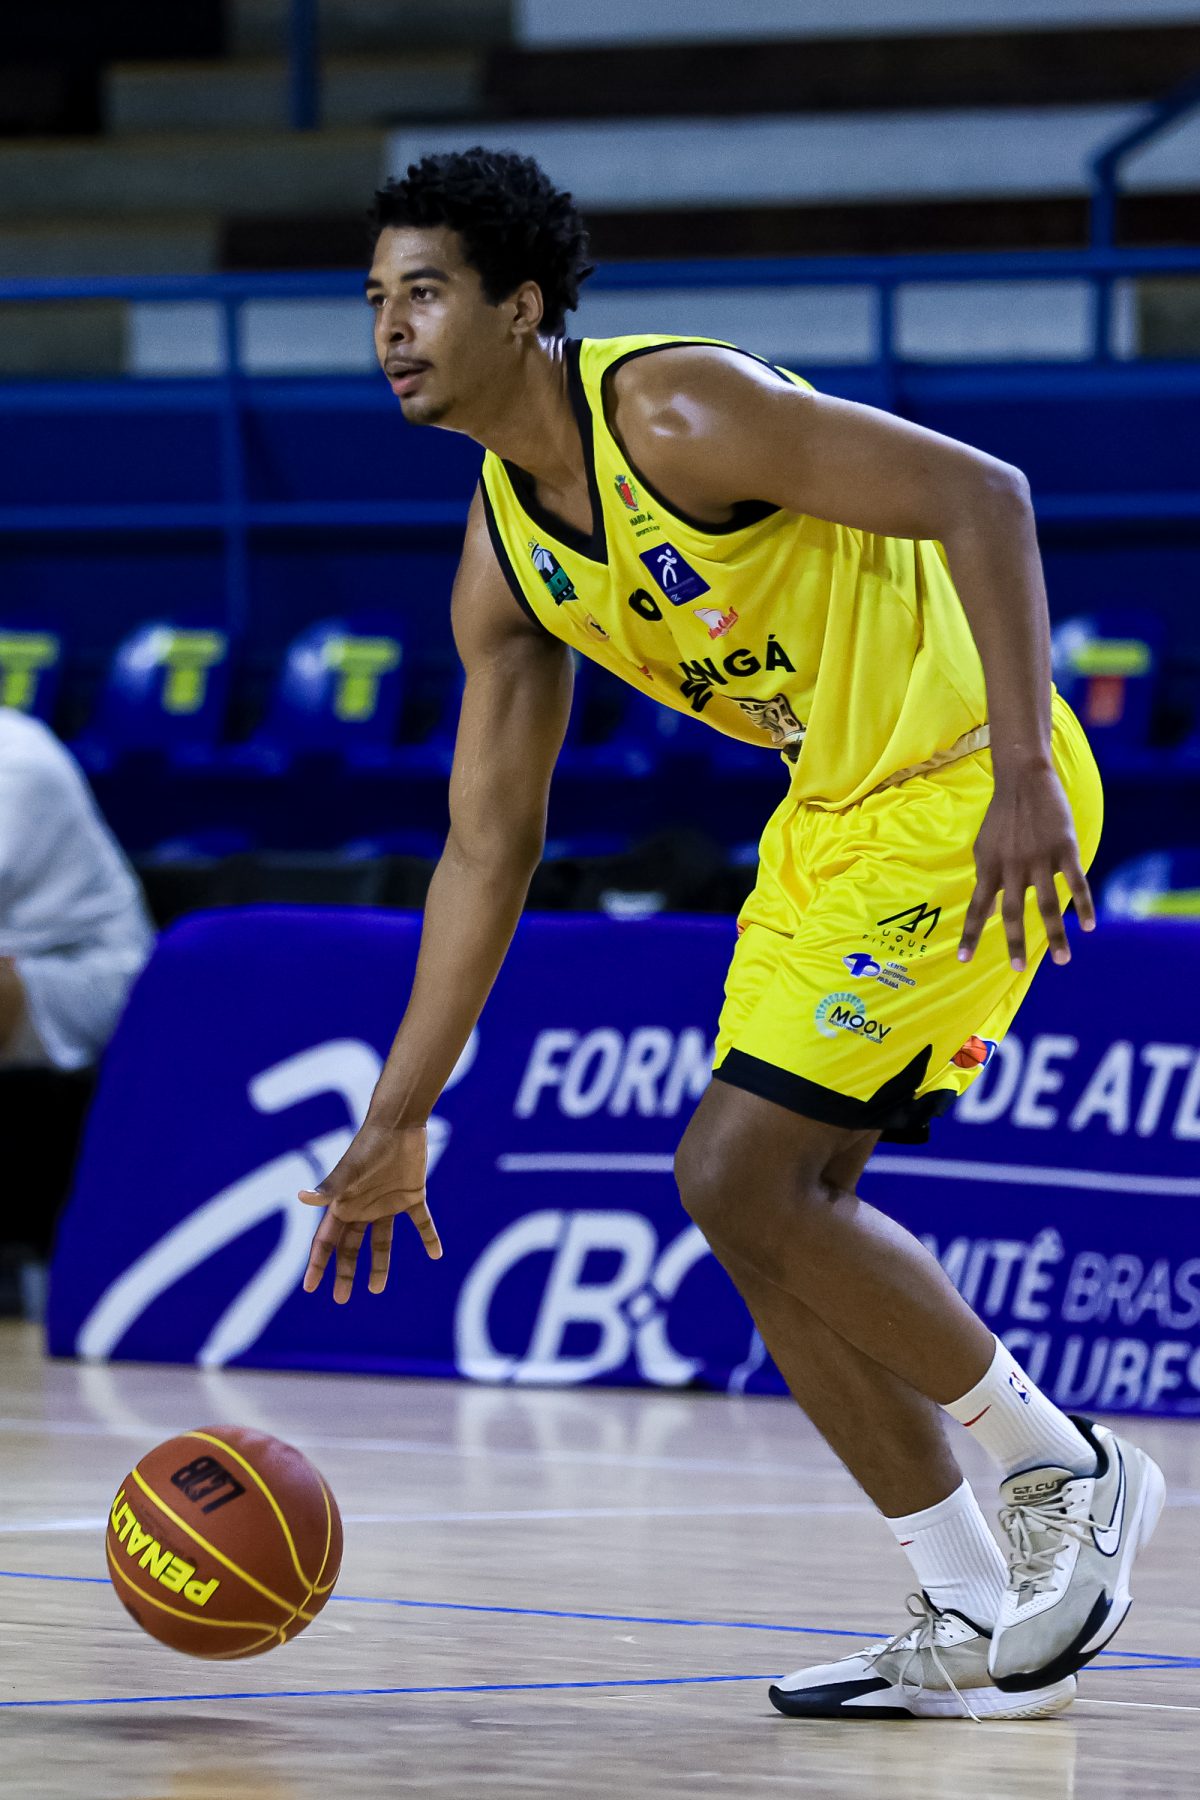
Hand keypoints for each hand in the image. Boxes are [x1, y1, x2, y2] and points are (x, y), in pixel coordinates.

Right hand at [299, 1120, 441, 1303]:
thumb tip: (302, 1197)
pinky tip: (436, 1253)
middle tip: (341, 1299)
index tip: (310, 1288)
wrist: (399, 1123)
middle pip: (351, 1247)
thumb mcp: (350, 1170)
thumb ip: (331, 1187)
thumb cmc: (369, 1145)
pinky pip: (421, 1222)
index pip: (327, 1241)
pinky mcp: (412, 1195)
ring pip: (381, 1241)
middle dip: (344, 1272)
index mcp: (345, 1204)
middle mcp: (364, 1207)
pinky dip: (429, 1237)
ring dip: (379, 1264)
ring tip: (376, 1289)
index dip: (318, 1264)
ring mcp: (388, 1203)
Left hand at [958, 766, 1094, 970]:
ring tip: (1061, 960)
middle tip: (1017, 968)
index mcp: (989, 867)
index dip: (971, 934)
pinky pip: (1076, 884)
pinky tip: (1088, 926)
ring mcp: (1039, 859)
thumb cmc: (1003, 815)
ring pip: (1048, 905)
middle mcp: (1012, 867)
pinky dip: (1083, 906)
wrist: (1024, 779)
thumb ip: (986, 876)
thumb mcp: (984, 846)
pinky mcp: (1065, 849)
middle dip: (1014, 942)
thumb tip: (986, 907)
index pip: (977, 907)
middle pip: (1013, 913)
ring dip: (1054, 935)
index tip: (963, 959)